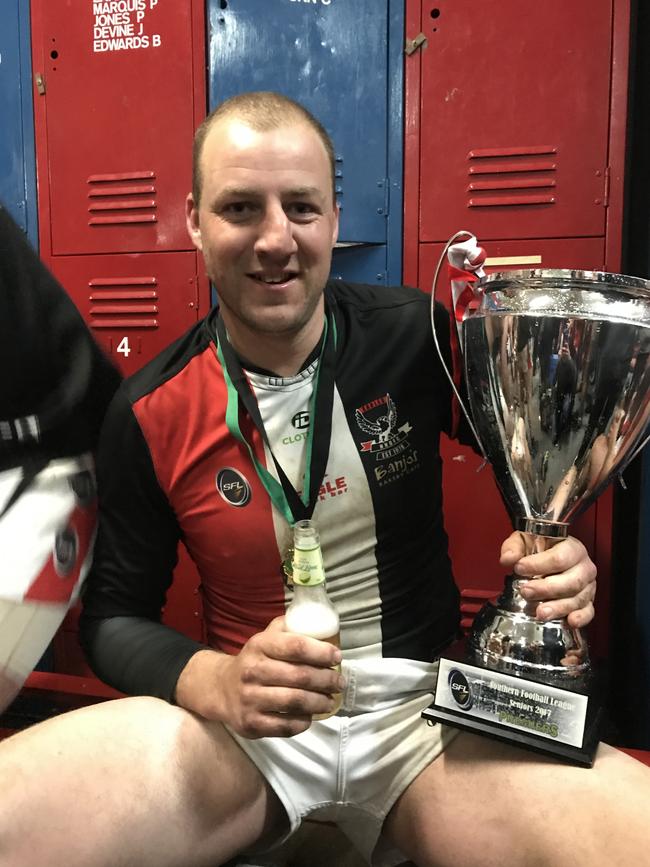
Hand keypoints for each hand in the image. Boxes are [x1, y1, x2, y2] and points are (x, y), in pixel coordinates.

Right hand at [174, 617, 343, 738]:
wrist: (222, 687)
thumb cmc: (255, 660)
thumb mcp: (266, 637)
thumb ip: (289, 627)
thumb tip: (320, 621)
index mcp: (260, 645)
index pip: (296, 646)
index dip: (322, 652)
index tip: (337, 657)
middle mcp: (253, 670)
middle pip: (300, 676)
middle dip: (327, 680)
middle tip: (339, 683)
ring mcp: (250, 698)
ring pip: (295, 701)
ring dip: (320, 702)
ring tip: (331, 701)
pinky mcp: (251, 723)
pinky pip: (285, 725)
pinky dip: (303, 722)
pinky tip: (310, 716)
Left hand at [500, 531, 595, 627]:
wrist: (549, 555)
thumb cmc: (541, 547)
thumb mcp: (525, 540)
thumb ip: (514, 547)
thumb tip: (508, 558)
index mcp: (572, 548)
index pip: (559, 558)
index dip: (538, 565)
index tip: (519, 568)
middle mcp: (584, 567)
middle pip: (571, 581)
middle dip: (546, 589)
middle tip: (526, 591)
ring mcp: (587, 586)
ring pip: (577, 599)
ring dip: (558, 607)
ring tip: (539, 612)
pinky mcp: (587, 602)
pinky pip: (588, 612)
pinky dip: (580, 618)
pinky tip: (569, 621)